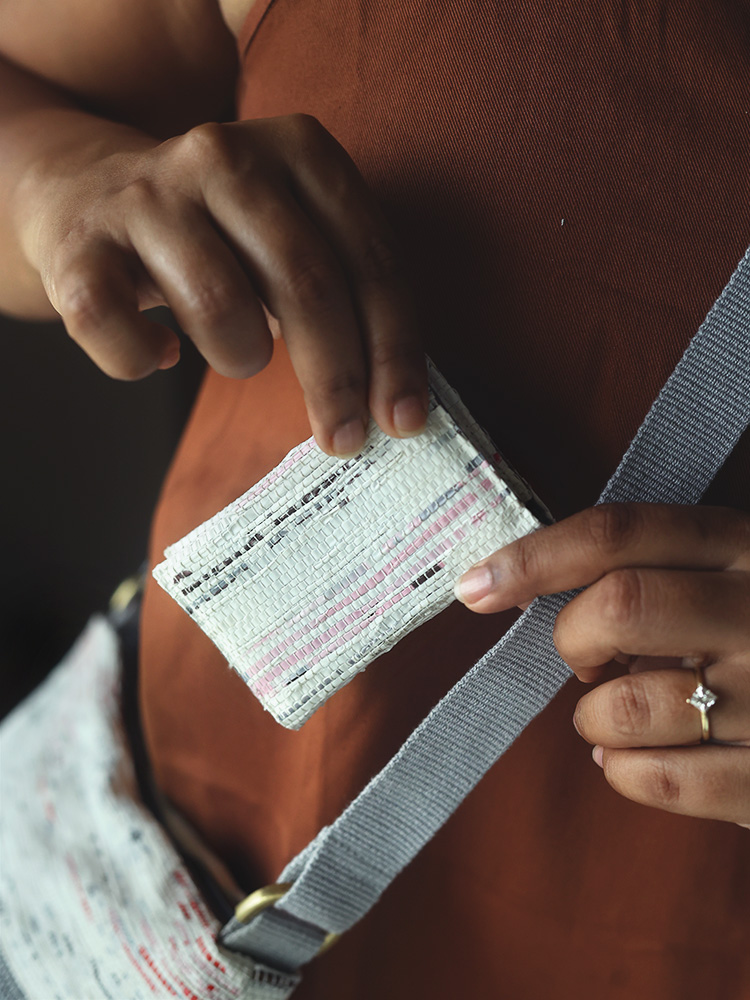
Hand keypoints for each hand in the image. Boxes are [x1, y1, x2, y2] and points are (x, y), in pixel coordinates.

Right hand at [20, 115, 427, 455]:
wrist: (88, 194)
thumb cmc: (218, 235)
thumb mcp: (293, 232)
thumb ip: (348, 289)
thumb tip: (395, 398)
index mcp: (299, 150)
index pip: (370, 259)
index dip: (394, 348)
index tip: (403, 418)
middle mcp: (225, 157)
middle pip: (307, 284)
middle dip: (336, 378)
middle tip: (345, 438)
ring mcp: (148, 197)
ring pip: (221, 307)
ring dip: (239, 357)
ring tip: (235, 353)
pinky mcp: (82, 245)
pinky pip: (124, 332)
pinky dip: (146, 360)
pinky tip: (162, 352)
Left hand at [454, 503, 749, 828]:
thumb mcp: (734, 569)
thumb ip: (659, 563)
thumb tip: (531, 585)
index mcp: (747, 547)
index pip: (621, 532)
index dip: (534, 557)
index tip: (474, 585)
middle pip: (619, 608)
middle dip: (573, 639)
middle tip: (585, 659)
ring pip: (629, 705)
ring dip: (596, 716)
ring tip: (619, 712)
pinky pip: (661, 781)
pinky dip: (624, 771)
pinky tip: (635, 758)